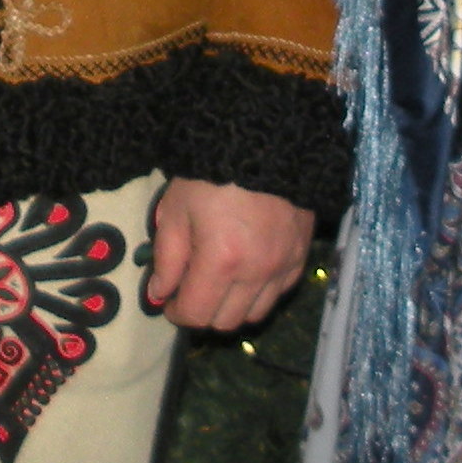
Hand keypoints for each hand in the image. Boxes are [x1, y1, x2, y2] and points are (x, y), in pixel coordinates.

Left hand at [144, 179, 312, 331]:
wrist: (265, 140)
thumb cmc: (212, 172)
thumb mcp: (177, 208)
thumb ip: (167, 257)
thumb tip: (159, 294)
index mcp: (221, 261)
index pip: (195, 314)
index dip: (175, 312)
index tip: (168, 298)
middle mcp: (257, 272)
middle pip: (225, 322)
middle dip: (202, 311)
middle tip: (191, 288)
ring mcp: (284, 266)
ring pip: (254, 314)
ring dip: (232, 306)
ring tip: (219, 281)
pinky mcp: (302, 255)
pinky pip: (279, 293)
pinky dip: (259, 292)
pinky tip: (247, 269)